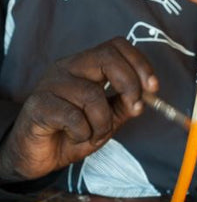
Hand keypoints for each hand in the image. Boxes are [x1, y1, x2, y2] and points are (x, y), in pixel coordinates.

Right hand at [0, 38, 157, 180]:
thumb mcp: (107, 119)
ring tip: (94, 134)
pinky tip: (75, 136)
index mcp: (86, 65)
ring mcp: (51, 83)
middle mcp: (68, 67)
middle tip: (133, 109)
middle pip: (107, 57)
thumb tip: (145, 97)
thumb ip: (125, 105)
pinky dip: (83, 133)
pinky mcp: (39, 104)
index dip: (140, 63)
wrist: (38, 155)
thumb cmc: (72, 132)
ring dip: (103, 123)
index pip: (117, 46)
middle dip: (129, 84)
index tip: (153, 88)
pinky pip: (73, 117)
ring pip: (92, 95)